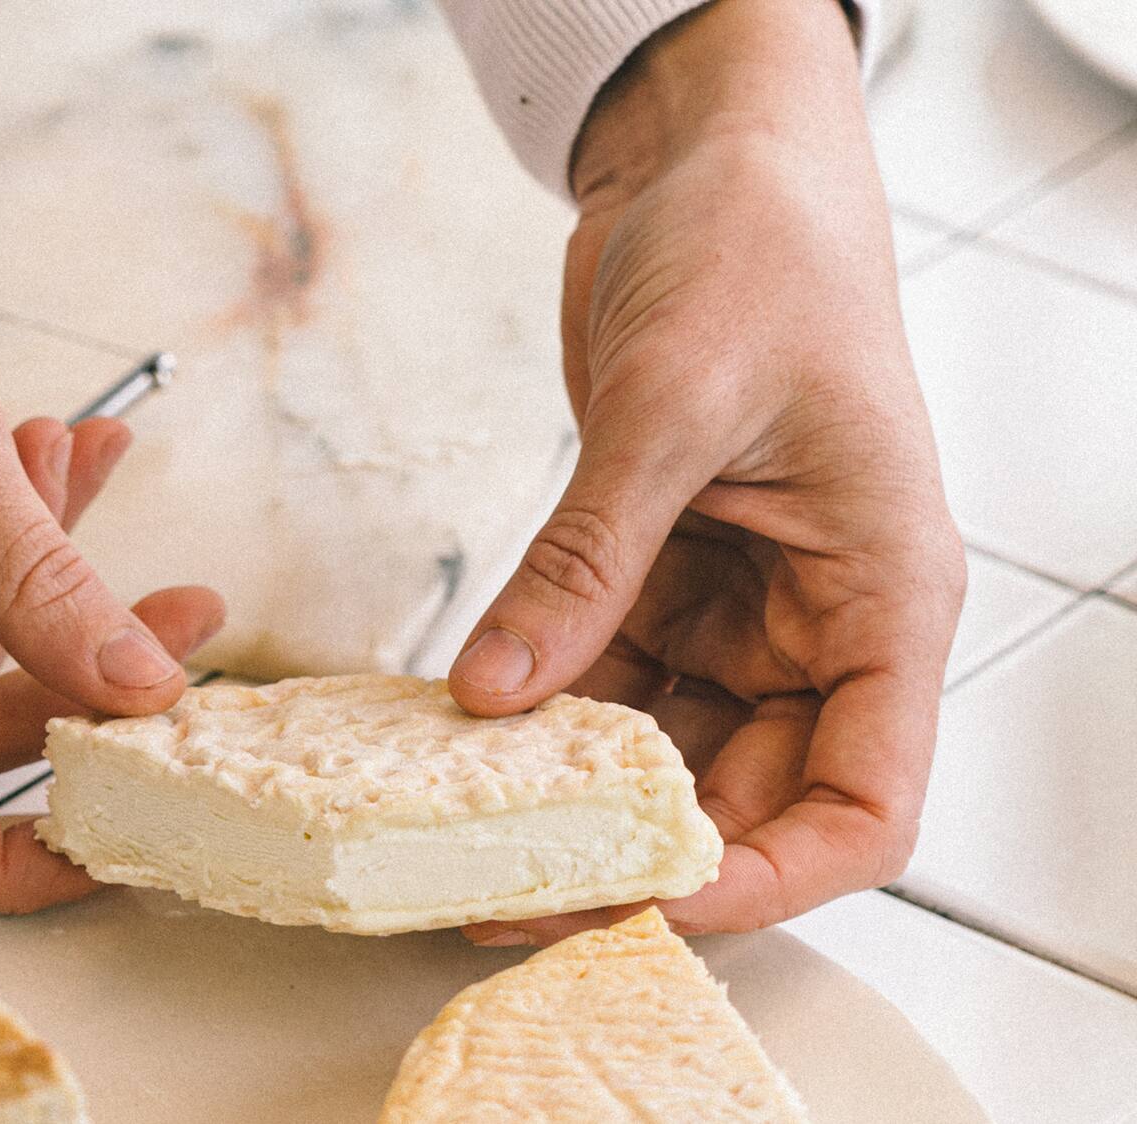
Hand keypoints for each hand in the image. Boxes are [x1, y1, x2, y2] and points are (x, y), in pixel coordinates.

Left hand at [449, 0, 964, 942]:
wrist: (712, 167)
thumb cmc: (759, 252)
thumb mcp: (673, 409)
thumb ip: (588, 559)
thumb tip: (500, 694)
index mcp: (882, 600)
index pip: (861, 806)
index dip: (763, 881)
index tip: (645, 905)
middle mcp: (815, 625)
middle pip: (740, 800)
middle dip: (627, 858)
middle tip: (498, 890)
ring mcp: (733, 609)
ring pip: (653, 751)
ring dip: (560, 795)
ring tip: (453, 833)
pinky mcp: (655, 577)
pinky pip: (593, 677)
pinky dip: (528, 713)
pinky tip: (453, 740)